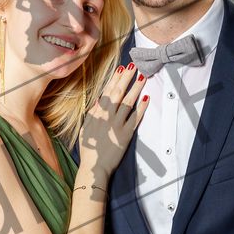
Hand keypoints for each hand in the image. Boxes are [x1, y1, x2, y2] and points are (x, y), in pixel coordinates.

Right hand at [78, 63, 147, 177]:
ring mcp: (117, 125)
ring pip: (128, 102)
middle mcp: (107, 116)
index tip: (121, 69)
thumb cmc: (89, 149)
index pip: (107, 92)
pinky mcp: (125, 134)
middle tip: (134, 66)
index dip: (115, 80)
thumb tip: (99, 100)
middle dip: (126, 78)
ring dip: (136, 88)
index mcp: (97, 114)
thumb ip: (93, 114)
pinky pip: (135, 118)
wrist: (94, 167)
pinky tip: (146, 98)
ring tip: (143, 76)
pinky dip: (141, 108)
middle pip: (118, 93)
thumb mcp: (86, 129)